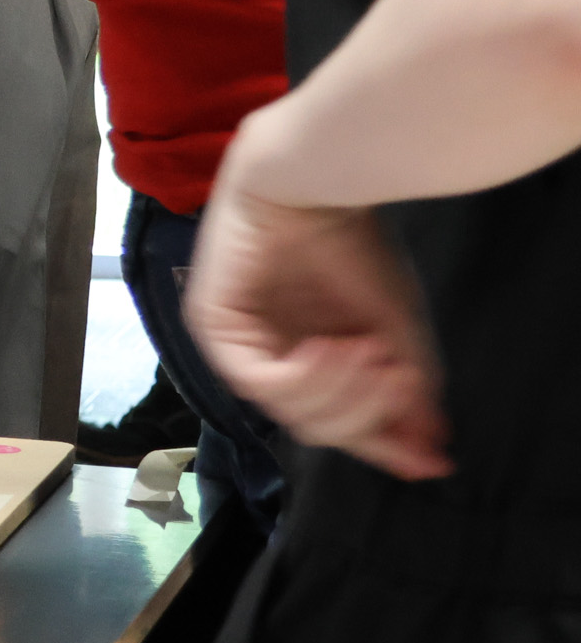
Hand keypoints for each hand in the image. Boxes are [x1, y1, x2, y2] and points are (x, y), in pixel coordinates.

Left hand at [187, 183, 450, 479]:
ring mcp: (239, 344)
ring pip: (291, 410)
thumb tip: (429, 450)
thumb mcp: (394, 325)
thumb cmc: (355, 241)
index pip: (340, 421)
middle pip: (318, 425)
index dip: (382, 444)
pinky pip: (258, 381)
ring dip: (342, 391)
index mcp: (313, 357)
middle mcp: (273, 356)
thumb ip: (407, 388)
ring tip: (371, 355)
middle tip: (402, 383)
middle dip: (367, 413)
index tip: (428, 463)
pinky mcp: (213, 327)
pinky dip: (304, 376)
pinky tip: (332, 348)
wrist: (318, 179)